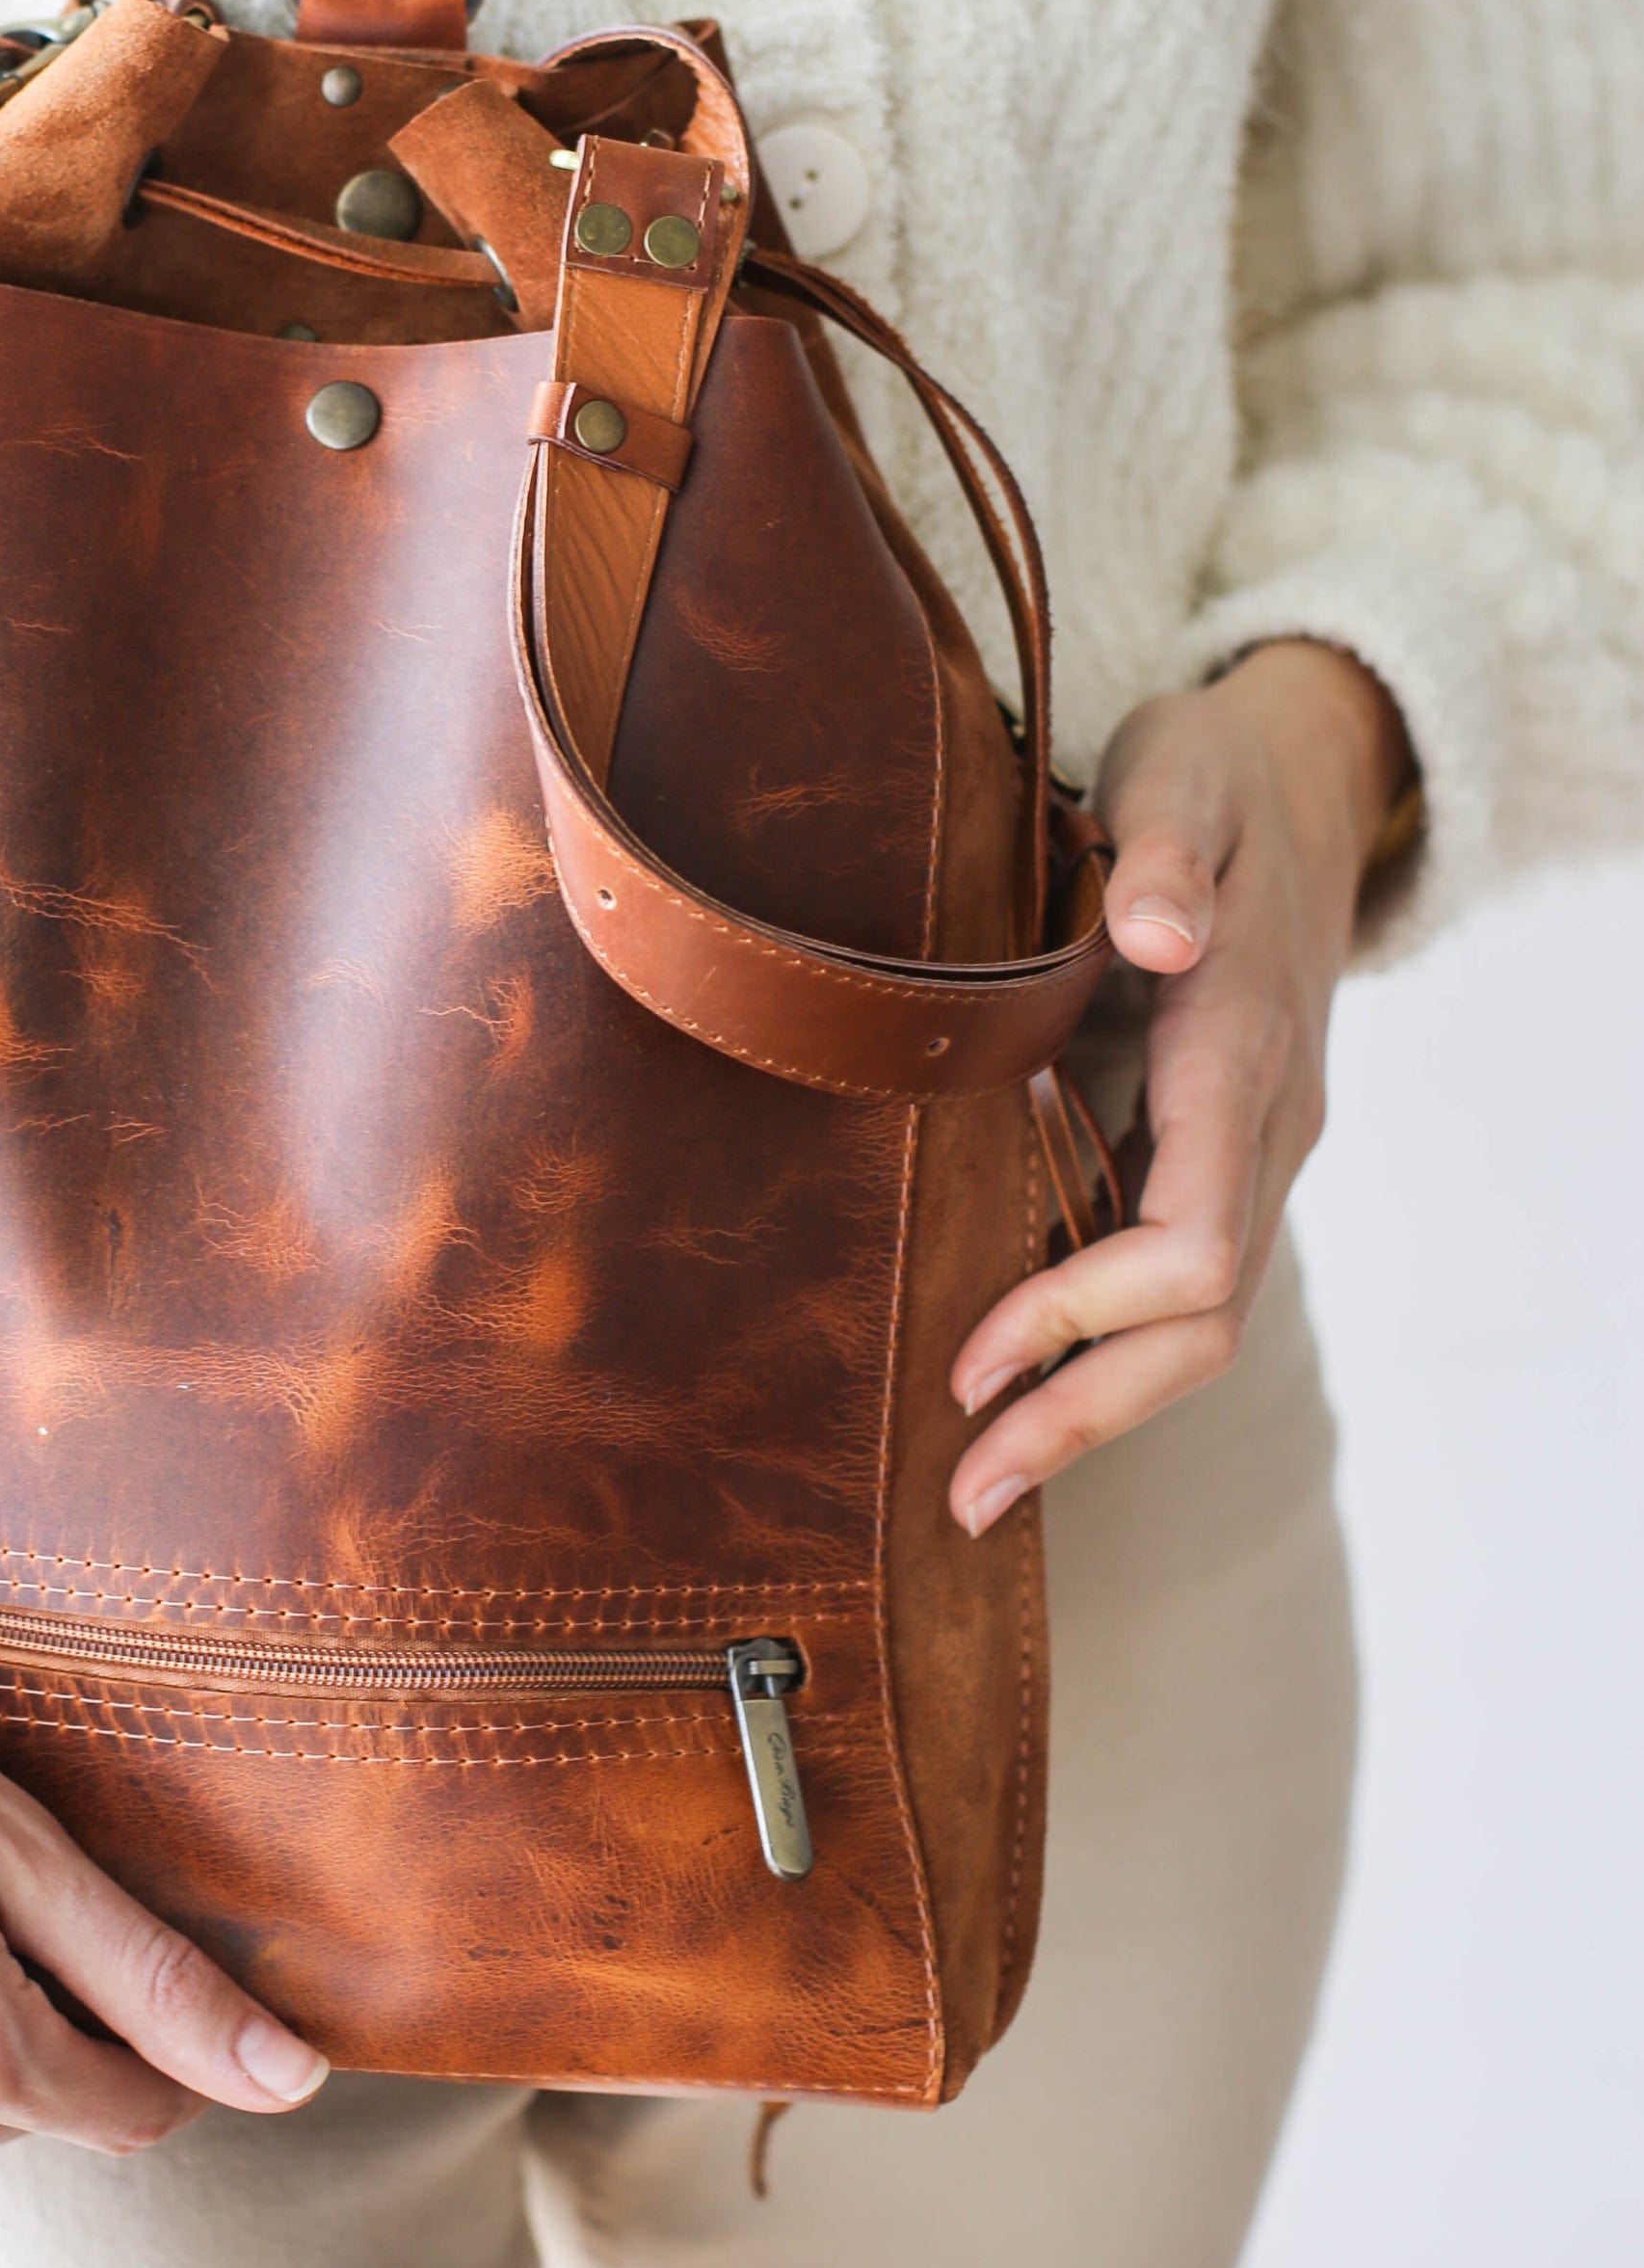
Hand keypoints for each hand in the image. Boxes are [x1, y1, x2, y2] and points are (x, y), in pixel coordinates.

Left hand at [947, 639, 1411, 1533]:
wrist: (1303, 776)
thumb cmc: (1217, 774)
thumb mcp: (1186, 771)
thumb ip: (1168, 845)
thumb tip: (1155, 923)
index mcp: (1241, 1049)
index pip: (1191, 1236)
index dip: (1085, 1311)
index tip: (975, 1357)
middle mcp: (1265, 1122)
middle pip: (1202, 1321)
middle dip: (1085, 1414)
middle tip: (964, 1496)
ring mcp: (1253, 1145)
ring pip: (1198, 1320)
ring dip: (1092, 1405)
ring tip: (978, 1478)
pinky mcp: (1220, 1147)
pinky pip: (1177, 1278)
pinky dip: (1103, 1346)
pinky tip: (1017, 1386)